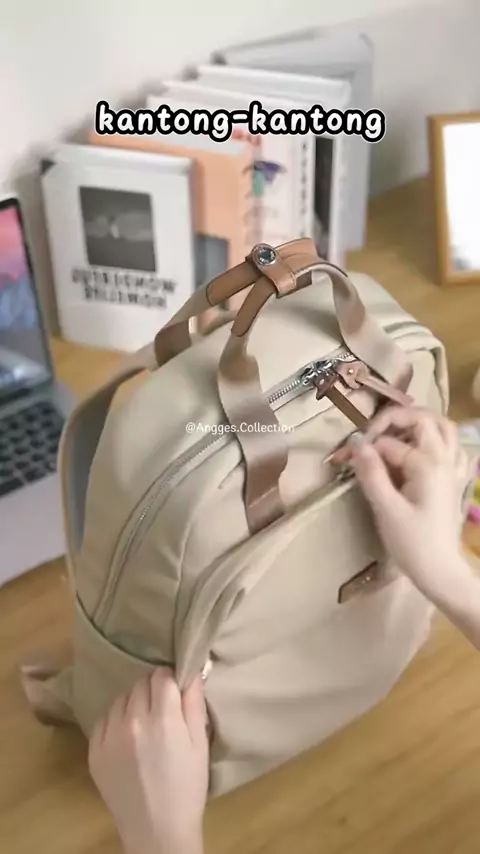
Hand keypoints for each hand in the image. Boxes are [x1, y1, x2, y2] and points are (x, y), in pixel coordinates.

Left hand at [88, 669, 207, 853]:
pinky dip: (116, 720)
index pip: (162, 676)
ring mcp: (109, 736)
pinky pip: (104, 719)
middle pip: (140, 684)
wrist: (157, 830)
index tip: (175, 691)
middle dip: (153, 689)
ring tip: (143, 723)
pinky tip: (126, 736)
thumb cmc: (187, 787)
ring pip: (121, 699)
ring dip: (133, 703)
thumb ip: (194, 704)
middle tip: (162, 709)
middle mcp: (132, 721)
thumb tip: (192, 671)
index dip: (171, 680)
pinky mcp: (94, 751)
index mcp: (163, 718)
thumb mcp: (200, 744)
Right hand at [338, 407, 470, 593]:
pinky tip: (421, 451)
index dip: (364, 446)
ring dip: (418, 424)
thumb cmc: (412, 543)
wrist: (441, 572)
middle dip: (394, 420)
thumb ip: (371, 473)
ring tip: (394, 434)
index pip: (389, 442)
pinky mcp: (456, 480)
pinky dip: (437, 441)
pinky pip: (453, 447)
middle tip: (371, 435)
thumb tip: (356, 443)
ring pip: (443, 428)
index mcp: (427, 464)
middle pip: (424, 419)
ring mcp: (455, 468)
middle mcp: (445, 459)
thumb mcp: (386, 509)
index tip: (343, 458)